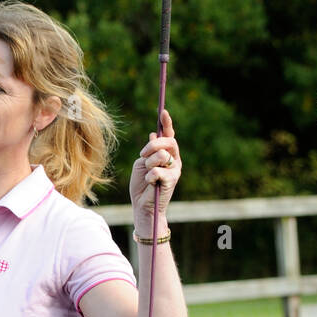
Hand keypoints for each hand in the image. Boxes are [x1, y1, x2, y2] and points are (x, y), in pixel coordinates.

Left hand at [129, 108, 180, 222]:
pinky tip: (150, 183)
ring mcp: (175, 169)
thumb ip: (149, 151)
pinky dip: (149, 176)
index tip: (163, 111)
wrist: (143, 205)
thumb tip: (153, 134)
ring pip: (161, 155)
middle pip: (168, 142)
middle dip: (152, 146)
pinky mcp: (172, 179)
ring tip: (147, 174)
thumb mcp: (142, 163)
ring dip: (149, 163)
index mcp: (167, 154)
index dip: (167, 123)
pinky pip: (157, 170)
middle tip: (142, 155)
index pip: (169, 135)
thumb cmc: (141, 185)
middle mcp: (174, 160)